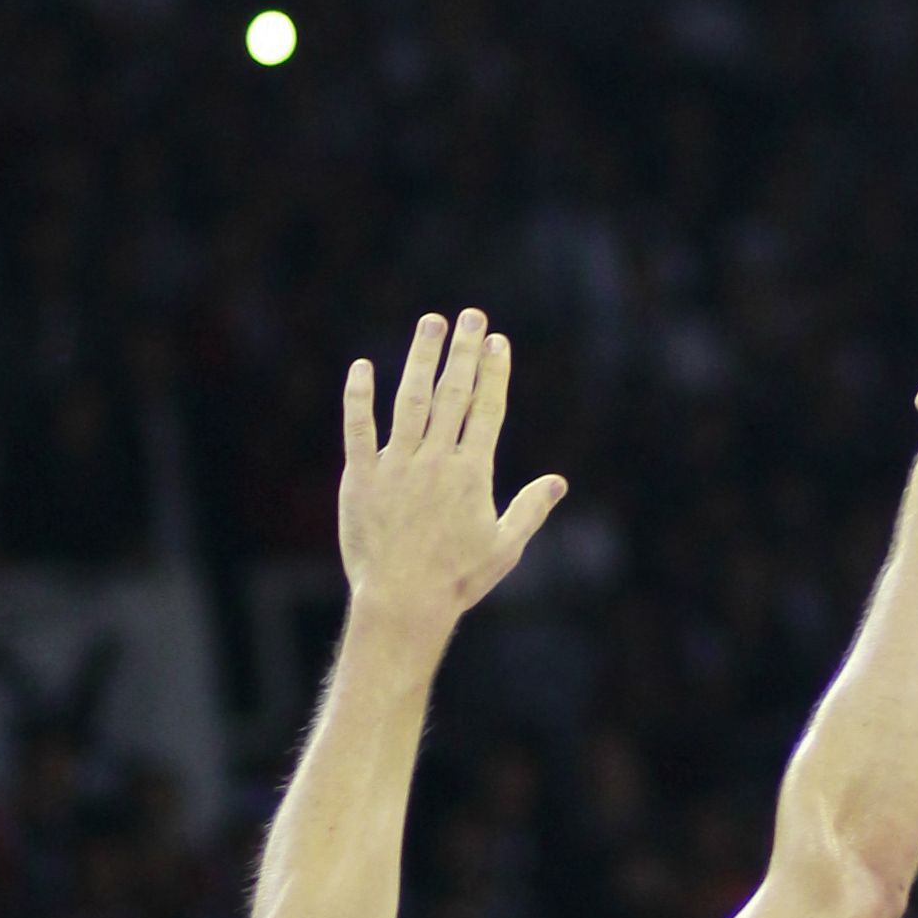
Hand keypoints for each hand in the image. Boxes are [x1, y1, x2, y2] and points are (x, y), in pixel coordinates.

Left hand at [337, 309, 566, 640]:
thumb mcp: (505, 547)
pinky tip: (362, 366)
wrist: (403, 601)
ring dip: (420, 357)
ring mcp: (397, 465)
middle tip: (470, 316)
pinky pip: (358, 428)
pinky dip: (358, 396)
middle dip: (463, 351)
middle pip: (453, 394)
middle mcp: (436, 461)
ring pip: (410, 399)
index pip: (486, 411)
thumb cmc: (458, 579)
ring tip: (430, 323)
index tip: (496, 341)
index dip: (493, 373)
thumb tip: (559, 482)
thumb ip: (531, 509)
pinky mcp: (361, 477)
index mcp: (472, 474)